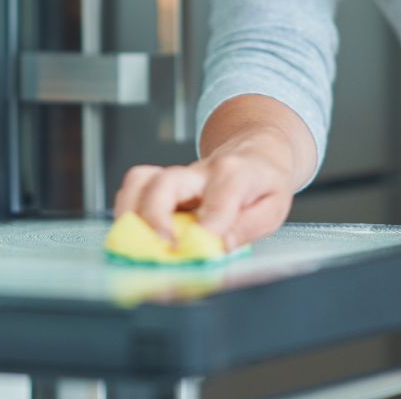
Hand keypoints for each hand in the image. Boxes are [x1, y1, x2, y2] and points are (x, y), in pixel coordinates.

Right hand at [112, 127, 300, 250]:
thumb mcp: (273, 208)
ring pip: (141, 181)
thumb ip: (246, 228)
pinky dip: (127, 211)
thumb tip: (218, 245)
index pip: (219, 198)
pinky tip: (135, 233)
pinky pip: (135, 188)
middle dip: (156, 217)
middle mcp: (200, 171)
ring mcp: (177, 174)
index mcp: (235, 175)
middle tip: (163, 247)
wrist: (255, 153)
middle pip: (166, 183)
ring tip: (138, 243)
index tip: (201, 248)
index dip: (209, 225)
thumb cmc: (263, 183)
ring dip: (132, 213)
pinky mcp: (162, 181)